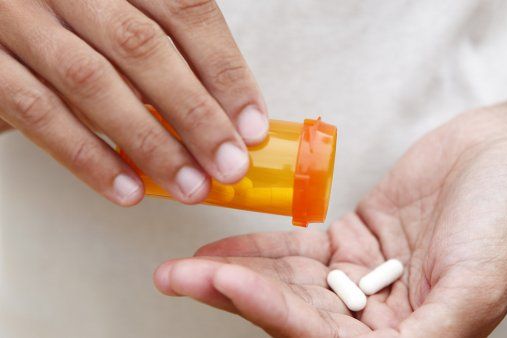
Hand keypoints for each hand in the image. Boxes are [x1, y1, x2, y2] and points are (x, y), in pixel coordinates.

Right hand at [0, 0, 266, 205]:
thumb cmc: (73, 10)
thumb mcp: (120, 8)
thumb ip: (164, 42)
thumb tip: (225, 109)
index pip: (186, 12)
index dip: (225, 72)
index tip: (251, 126)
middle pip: (144, 48)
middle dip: (195, 115)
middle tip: (229, 165)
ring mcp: (18, 16)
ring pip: (92, 82)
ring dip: (149, 143)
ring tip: (190, 185)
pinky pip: (37, 111)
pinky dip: (87, 156)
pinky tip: (128, 188)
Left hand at [153, 69, 506, 336]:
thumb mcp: (475, 286)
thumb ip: (429, 333)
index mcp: (410, 337)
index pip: (324, 336)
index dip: (272, 311)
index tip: (228, 281)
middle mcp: (380, 315)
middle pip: (293, 310)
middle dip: (236, 293)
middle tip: (182, 278)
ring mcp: (363, 276)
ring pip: (288, 281)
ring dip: (238, 270)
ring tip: (187, 265)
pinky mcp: (354, 240)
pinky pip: (298, 249)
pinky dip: (261, 247)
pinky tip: (225, 247)